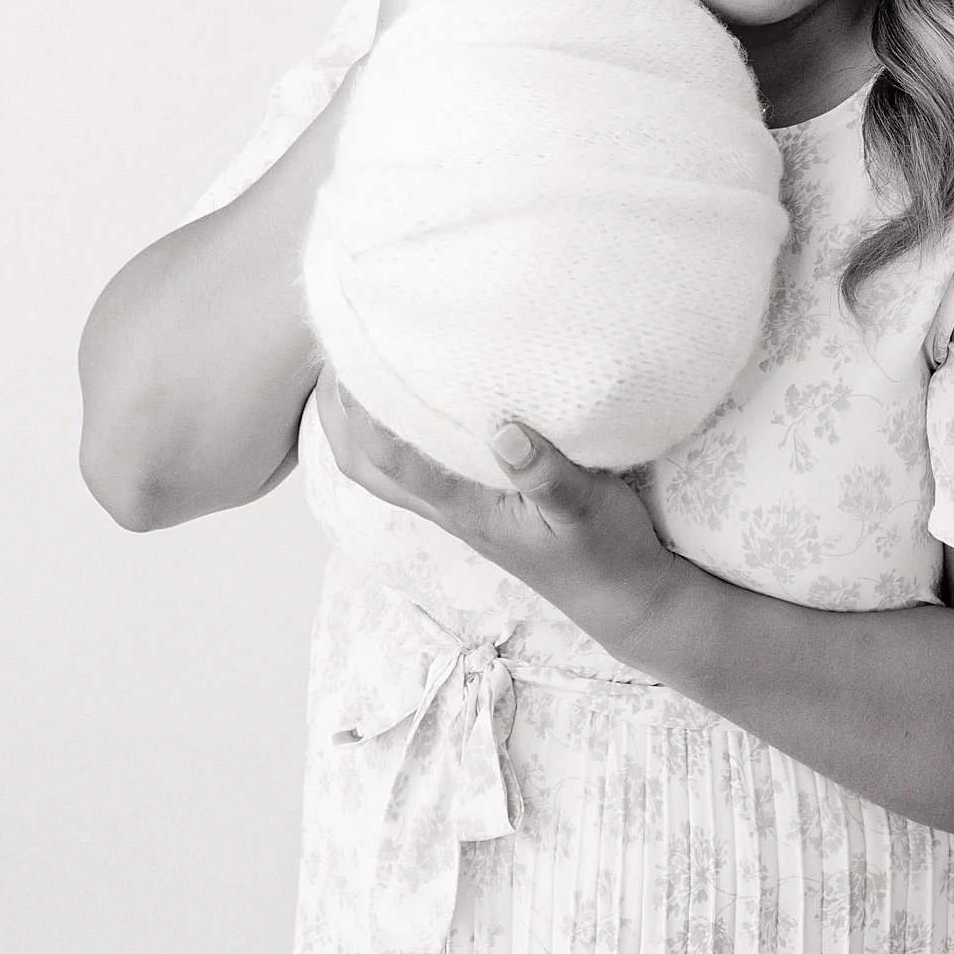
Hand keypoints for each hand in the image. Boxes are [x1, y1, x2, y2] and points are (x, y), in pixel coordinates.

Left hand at [314, 365, 680, 665]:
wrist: (619, 598)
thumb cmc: (605, 554)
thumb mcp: (587, 510)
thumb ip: (548, 475)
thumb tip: (504, 432)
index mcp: (466, 508)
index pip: (394, 461)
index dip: (362, 414)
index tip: (348, 360)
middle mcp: (449, 508)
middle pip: (365, 467)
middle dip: (337, 415)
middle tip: (333, 355)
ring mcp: (458, 508)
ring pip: (381, 470)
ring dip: (355, 424)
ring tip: (355, 367)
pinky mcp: (474, 503)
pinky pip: (411, 466)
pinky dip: (390, 432)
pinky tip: (407, 401)